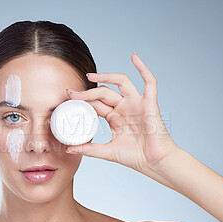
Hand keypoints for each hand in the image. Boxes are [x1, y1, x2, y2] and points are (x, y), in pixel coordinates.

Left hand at [65, 52, 178, 173]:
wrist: (154, 163)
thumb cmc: (135, 157)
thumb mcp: (107, 152)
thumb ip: (89, 149)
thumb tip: (68, 149)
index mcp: (115, 118)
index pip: (96, 104)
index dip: (82, 100)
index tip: (68, 97)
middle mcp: (125, 108)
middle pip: (104, 93)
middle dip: (87, 92)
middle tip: (71, 93)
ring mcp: (137, 104)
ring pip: (121, 82)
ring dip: (106, 76)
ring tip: (90, 75)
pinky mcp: (150, 103)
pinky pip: (149, 82)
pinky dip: (143, 68)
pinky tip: (134, 57)